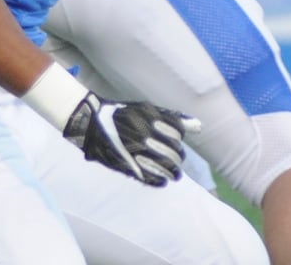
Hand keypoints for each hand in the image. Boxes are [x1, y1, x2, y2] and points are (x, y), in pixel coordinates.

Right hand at [61, 91, 199, 186]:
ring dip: (173, 171)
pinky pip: (154, 179)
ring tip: (173, 173)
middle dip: (176, 157)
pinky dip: (160, 181)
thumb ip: (173, 118)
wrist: (90, 124)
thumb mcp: (145, 110)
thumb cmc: (121, 115)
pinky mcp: (130, 166)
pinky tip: (161, 179)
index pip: (177, 133)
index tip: (172, 140)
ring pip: (168, 168)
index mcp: (149, 119)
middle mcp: (145, 134)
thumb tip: (199, 126)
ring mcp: (137, 151)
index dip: (176, 138)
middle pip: (175, 152)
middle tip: (173, 159)